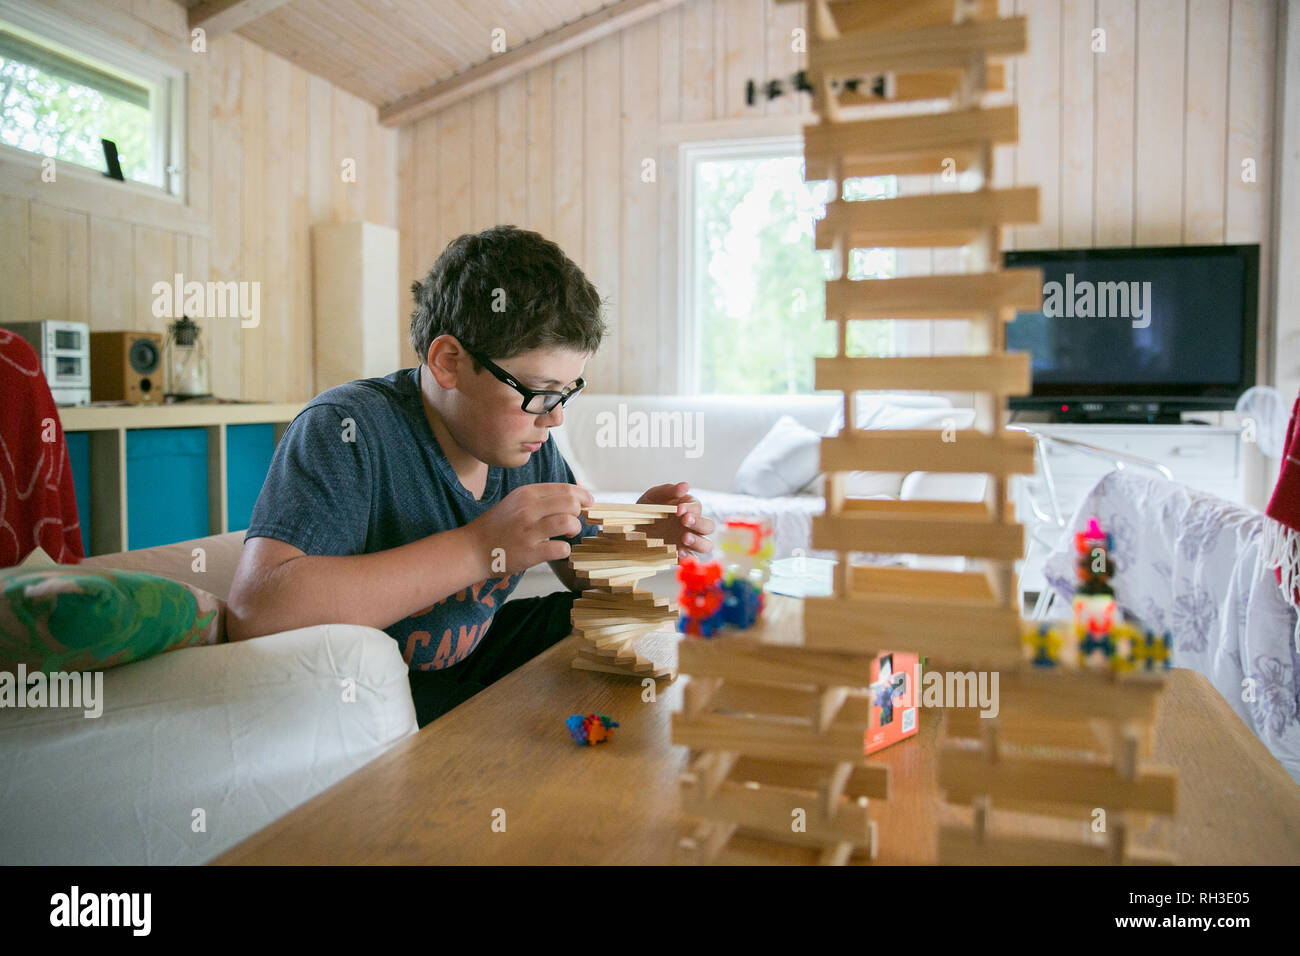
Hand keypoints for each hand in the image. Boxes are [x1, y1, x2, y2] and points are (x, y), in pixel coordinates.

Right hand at [467, 482, 593, 575]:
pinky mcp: (530, 552)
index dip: (582, 496)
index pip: (565, 489)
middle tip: (573, 520)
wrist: (472, 549)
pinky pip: (561, 548)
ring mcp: (529, 531)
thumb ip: (544, 496)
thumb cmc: (499, 525)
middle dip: (579, 512)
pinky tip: (557, 549)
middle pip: (571, 503)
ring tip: (567, 534)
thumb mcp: (517, 502)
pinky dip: (565, 550)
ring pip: (569, 523)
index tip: (588, 503)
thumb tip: (579, 489)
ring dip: (574, 529)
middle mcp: (528, 509)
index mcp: (526, 493)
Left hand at [637, 481, 713, 557]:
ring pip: (706, 545)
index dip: (691, 509)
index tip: (678, 509)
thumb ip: (669, 490)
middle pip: (708, 527)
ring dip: (698, 542)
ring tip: (684, 538)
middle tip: (684, 521)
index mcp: (689, 509)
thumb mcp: (654, 496)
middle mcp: (693, 526)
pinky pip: (690, 559)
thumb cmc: (647, 507)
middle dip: (699, 523)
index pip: (697, 508)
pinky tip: (678, 553)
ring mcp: (688, 542)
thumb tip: (685, 486)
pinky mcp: (680, 555)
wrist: (632, 526)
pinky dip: (687, 558)